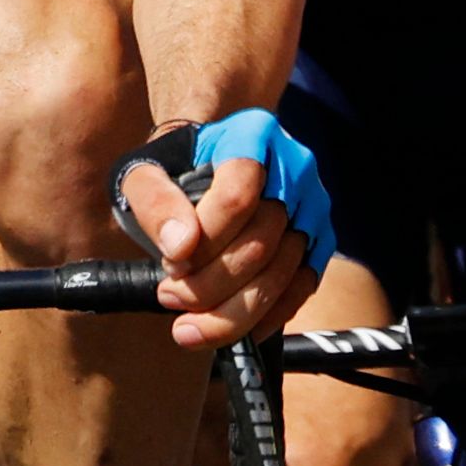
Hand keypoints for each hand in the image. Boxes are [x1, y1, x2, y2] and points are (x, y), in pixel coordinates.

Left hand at [110, 112, 325, 348]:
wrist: (208, 163)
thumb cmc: (174, 169)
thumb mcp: (145, 173)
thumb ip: (154, 202)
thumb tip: (180, 247)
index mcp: (252, 136)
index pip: (238, 197)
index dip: (205, 241)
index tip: (170, 263)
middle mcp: (294, 168)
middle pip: (261, 241)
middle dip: (211, 283)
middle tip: (169, 297)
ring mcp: (313, 206)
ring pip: (283, 272)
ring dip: (233, 310)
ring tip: (188, 323)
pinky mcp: (320, 240)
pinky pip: (301, 288)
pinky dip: (266, 316)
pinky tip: (230, 328)